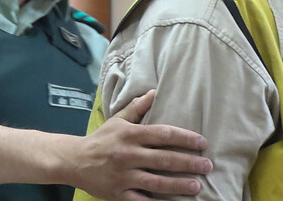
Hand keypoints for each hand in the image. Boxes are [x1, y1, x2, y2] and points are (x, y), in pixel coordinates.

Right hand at [72, 90, 212, 199]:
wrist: (74, 161)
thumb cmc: (101, 139)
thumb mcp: (118, 120)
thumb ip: (137, 108)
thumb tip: (155, 92)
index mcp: (130, 135)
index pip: (162, 134)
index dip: (184, 138)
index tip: (202, 142)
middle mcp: (128, 155)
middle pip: (163, 159)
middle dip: (188, 163)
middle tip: (208, 166)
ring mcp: (123, 176)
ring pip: (155, 182)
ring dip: (178, 185)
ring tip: (197, 186)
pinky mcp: (118, 194)